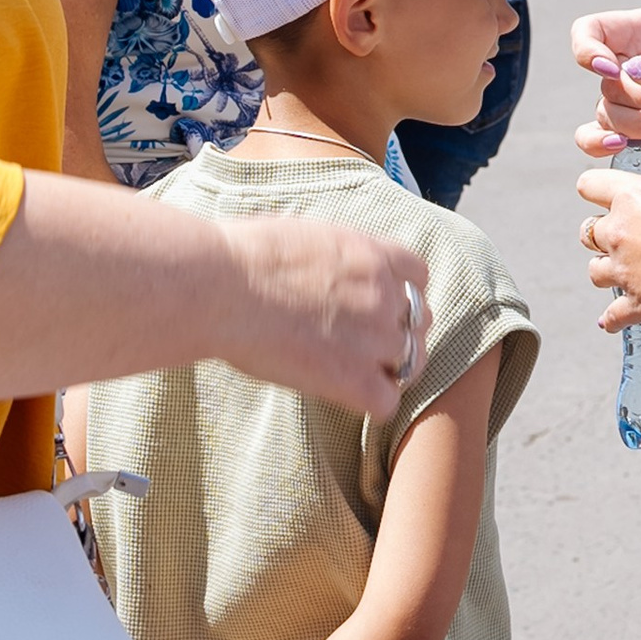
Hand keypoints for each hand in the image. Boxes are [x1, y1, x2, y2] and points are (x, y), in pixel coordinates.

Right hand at [215, 215, 431, 419]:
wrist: (220, 288)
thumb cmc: (240, 258)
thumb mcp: (304, 236)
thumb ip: (334, 256)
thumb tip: (325, 269)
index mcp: (371, 253)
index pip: (417, 275)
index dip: (401, 294)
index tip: (379, 307)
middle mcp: (383, 293)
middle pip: (420, 321)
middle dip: (397, 333)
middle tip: (363, 346)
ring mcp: (373, 337)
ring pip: (410, 362)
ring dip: (387, 369)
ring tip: (353, 374)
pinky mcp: (353, 378)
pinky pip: (387, 402)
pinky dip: (371, 403)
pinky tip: (344, 396)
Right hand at [566, 5, 640, 160]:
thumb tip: (632, 72)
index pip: (590, 31)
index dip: (588, 50)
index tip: (612, 71)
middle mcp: (630, 64)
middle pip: (606, 85)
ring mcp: (629, 99)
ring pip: (608, 116)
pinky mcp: (633, 130)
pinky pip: (594, 138)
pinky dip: (601, 144)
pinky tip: (624, 145)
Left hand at [578, 162, 640, 330]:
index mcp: (636, 197)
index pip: (590, 185)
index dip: (595, 190)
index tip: (604, 195)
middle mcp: (620, 232)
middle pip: (587, 230)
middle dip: (603, 235)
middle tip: (625, 239)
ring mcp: (623, 270)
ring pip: (593, 270)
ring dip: (606, 271)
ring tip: (624, 273)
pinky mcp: (633, 303)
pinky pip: (611, 315)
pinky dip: (613, 319)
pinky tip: (613, 322)